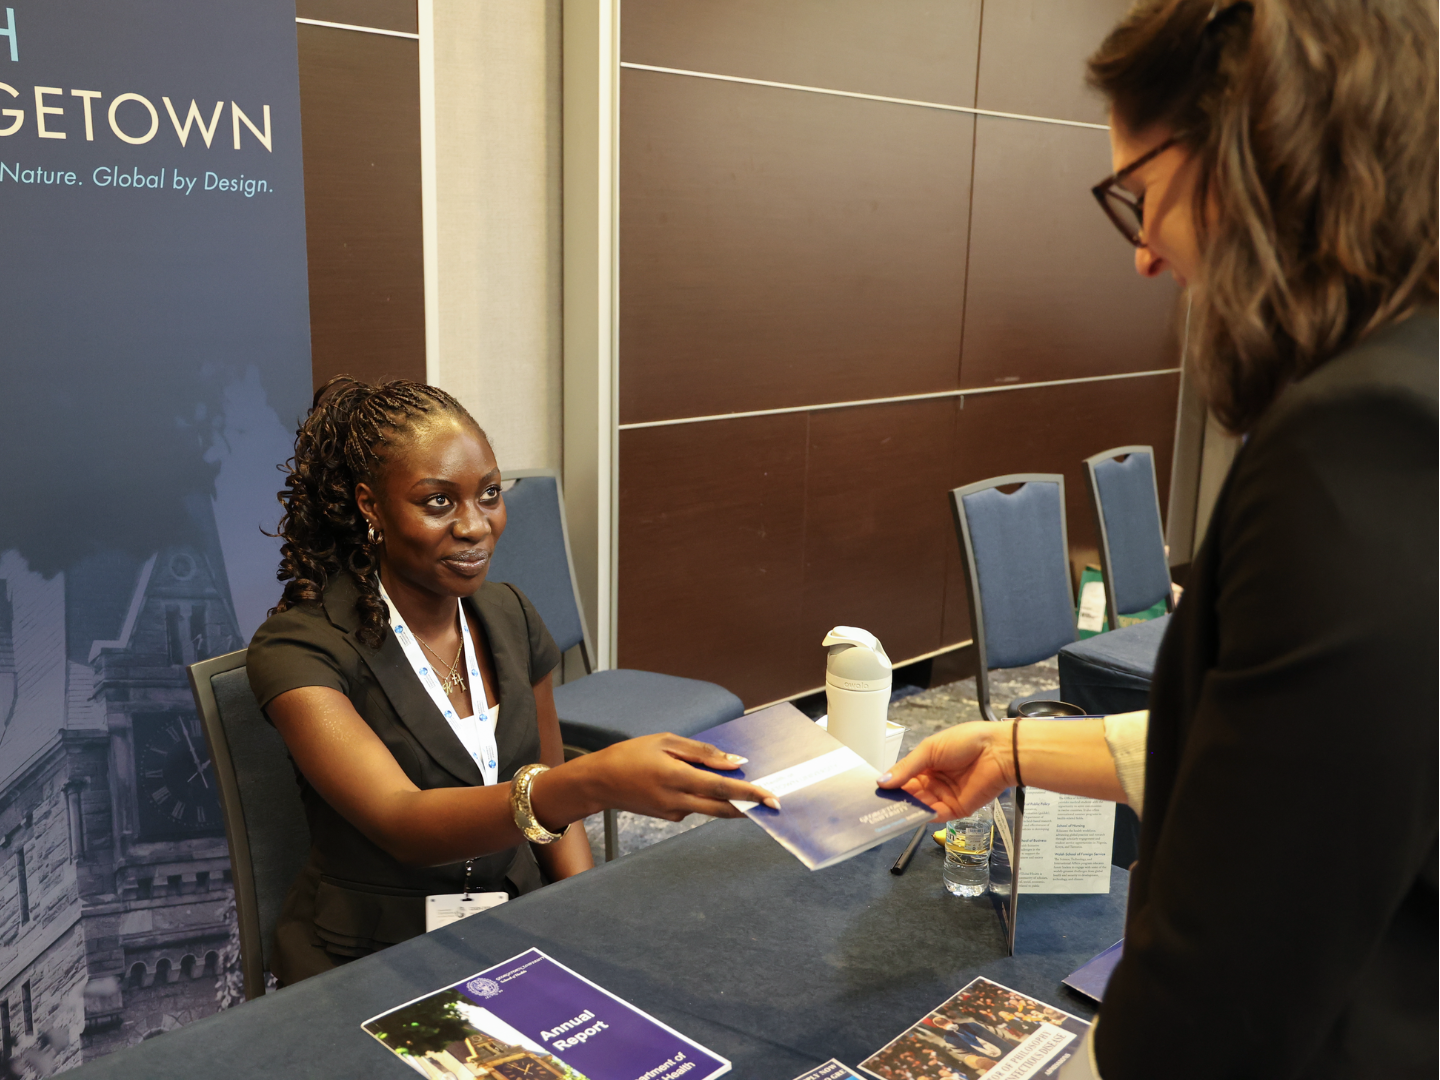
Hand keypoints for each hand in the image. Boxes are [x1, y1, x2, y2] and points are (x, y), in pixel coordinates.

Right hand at [567, 734, 779, 822]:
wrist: (599, 782)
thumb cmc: (630, 755)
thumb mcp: (666, 742)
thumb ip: (702, 753)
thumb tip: (733, 762)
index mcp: (676, 778)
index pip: (722, 788)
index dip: (749, 793)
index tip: (770, 798)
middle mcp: (676, 801)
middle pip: (723, 808)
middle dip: (750, 807)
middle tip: (773, 804)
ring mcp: (672, 813)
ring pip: (711, 809)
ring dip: (730, 802)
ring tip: (748, 791)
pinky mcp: (669, 818)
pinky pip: (696, 807)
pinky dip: (707, 798)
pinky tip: (703, 783)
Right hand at [877, 721, 1014, 820]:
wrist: (998, 751)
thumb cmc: (966, 741)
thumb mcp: (929, 749)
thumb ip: (906, 768)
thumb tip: (883, 781)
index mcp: (926, 764)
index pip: (903, 778)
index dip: (890, 784)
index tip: (875, 791)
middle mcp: (934, 782)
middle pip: (910, 795)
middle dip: (896, 800)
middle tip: (878, 806)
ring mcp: (944, 796)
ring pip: (920, 807)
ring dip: (907, 810)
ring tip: (891, 812)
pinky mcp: (957, 809)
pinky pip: (936, 815)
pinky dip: (924, 816)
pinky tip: (913, 814)